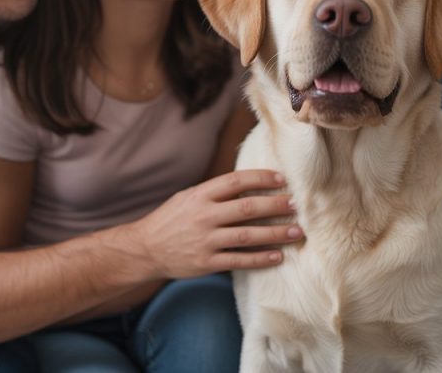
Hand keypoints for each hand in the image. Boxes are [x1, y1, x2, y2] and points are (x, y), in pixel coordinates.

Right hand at [130, 169, 301, 277]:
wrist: (145, 249)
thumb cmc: (172, 219)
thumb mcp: (189, 197)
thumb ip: (216, 192)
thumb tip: (251, 186)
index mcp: (200, 195)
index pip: (236, 181)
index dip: (261, 178)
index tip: (281, 180)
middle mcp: (204, 216)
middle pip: (246, 208)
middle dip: (275, 206)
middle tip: (296, 205)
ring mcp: (205, 241)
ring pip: (247, 236)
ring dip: (275, 234)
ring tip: (296, 232)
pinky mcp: (206, 263)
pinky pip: (239, 261)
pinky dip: (260, 259)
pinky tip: (277, 256)